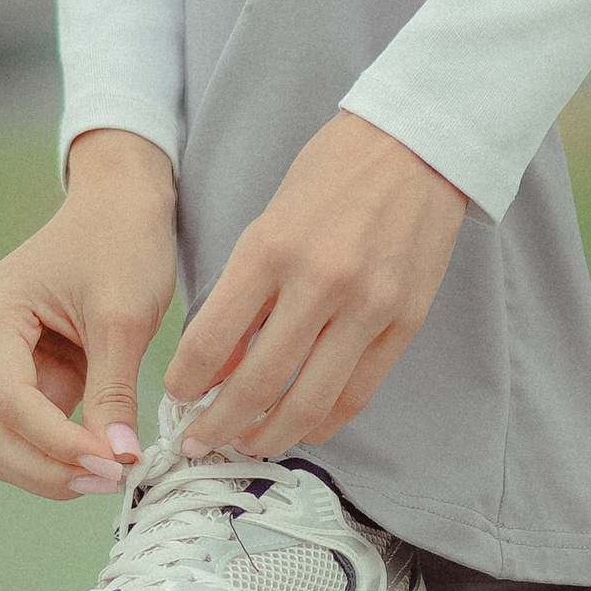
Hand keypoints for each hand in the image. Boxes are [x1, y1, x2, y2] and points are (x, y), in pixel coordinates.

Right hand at [0, 128, 177, 498]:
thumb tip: (116, 459)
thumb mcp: (124, 317)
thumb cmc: (121, 241)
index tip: (113, 465)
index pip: (11, 402)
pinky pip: (21, 428)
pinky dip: (53, 450)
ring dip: (46, 467)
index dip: (58, 444)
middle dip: (44, 468)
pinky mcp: (14, 369)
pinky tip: (97, 454)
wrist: (121, 202)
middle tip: (108, 480)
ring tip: (107, 470)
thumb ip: (113, 391)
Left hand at [163, 110, 465, 459]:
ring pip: (309, 402)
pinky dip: (323, 420)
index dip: (186, 381)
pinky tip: (301, 427)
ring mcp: (368, 307)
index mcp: (270, 247)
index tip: (176, 396)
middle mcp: (319, 282)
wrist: (414, 146)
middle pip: (258, 383)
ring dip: (270, 436)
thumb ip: (243, 291)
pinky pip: (357, 393)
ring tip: (247, 444)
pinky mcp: (405, 323)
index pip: (212, 338)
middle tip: (200, 442)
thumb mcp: (268, 220)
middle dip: (219, 424)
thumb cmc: (330, 175)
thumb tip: (215, 365)